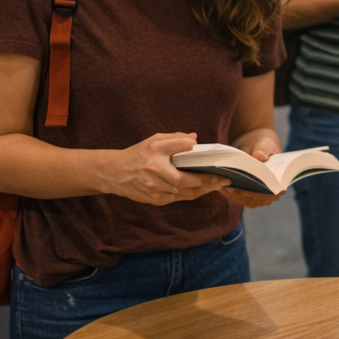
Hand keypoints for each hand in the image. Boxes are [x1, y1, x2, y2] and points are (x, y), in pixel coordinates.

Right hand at [99, 132, 227, 205]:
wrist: (115, 173)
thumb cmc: (137, 154)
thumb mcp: (153, 140)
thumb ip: (174, 139)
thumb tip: (194, 139)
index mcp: (153, 151)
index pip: (175, 147)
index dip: (188, 147)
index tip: (201, 146)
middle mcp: (153, 170)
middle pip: (184, 180)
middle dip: (206, 180)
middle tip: (223, 177)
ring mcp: (154, 188)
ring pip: (184, 193)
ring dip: (204, 190)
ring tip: (218, 184)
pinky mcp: (155, 199)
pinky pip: (179, 198)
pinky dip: (192, 194)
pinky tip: (203, 189)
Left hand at [223, 128, 284, 207]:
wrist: (253, 141)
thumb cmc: (262, 142)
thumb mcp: (264, 142)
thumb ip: (263, 148)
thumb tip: (260, 156)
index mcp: (280, 180)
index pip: (270, 192)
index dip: (257, 192)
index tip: (242, 187)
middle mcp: (272, 191)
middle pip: (257, 199)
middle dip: (241, 194)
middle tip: (228, 186)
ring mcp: (260, 194)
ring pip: (246, 201)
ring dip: (234, 195)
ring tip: (222, 185)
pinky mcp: (248, 193)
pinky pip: (239, 198)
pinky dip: (230, 194)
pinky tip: (220, 187)